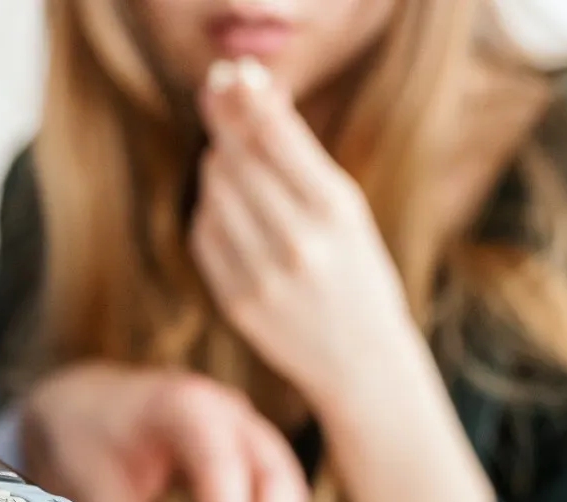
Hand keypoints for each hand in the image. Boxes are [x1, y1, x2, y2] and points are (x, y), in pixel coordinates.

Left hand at [19, 364, 307, 501]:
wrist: (88, 402)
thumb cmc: (89, 430)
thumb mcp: (92, 476)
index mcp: (187, 405)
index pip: (222, 463)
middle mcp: (228, 413)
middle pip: (276, 475)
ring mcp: (245, 430)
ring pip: (285, 486)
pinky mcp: (249, 453)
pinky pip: (276, 493)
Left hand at [190, 59, 422, 403]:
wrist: (361, 360)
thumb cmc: (357, 272)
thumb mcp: (346, 209)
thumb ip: (299, 155)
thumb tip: (253, 92)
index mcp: (336, 210)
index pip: (274, 134)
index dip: (246, 98)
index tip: (232, 76)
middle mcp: (298, 242)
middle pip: (236, 158)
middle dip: (224, 123)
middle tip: (217, 97)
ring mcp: (263, 275)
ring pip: (214, 192)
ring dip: (219, 166)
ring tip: (234, 160)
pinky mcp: (236, 301)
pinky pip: (205, 234)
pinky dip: (211, 211)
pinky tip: (229, 207)